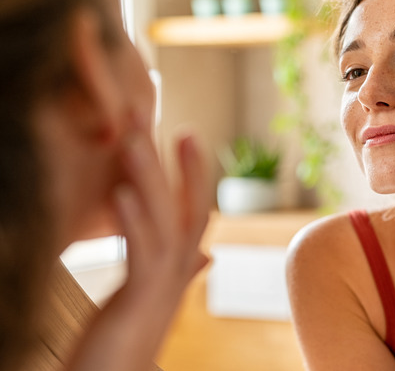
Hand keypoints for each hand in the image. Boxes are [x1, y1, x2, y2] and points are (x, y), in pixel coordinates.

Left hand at [66, 112, 209, 370]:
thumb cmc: (124, 345)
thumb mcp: (152, 297)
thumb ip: (179, 270)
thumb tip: (205, 253)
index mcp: (175, 268)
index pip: (192, 211)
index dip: (193, 172)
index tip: (186, 132)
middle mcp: (176, 274)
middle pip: (182, 207)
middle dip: (172, 161)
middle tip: (154, 116)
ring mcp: (162, 287)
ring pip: (163, 222)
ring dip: (149, 178)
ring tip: (133, 138)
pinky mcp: (139, 301)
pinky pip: (141, 254)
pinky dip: (134, 220)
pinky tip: (123, 191)